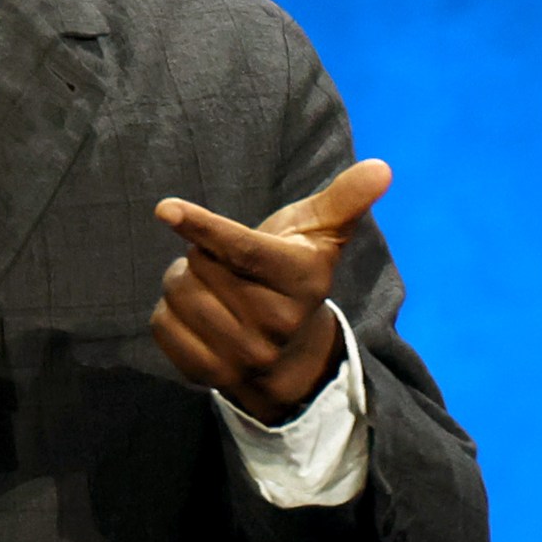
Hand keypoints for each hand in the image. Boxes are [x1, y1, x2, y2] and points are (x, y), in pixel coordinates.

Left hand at [148, 160, 392, 424]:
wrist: (290, 351)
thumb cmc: (295, 271)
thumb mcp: (321, 234)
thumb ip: (346, 199)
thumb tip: (381, 167)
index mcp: (301, 280)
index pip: (243, 250)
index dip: (203, 227)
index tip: (165, 208)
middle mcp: (276, 323)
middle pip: (199, 263)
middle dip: (202, 252)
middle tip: (228, 264)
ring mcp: (243, 355)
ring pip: (178, 293)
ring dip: (184, 281)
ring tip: (215, 288)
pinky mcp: (209, 374)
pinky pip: (161, 325)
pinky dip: (169, 313)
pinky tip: (198, 316)